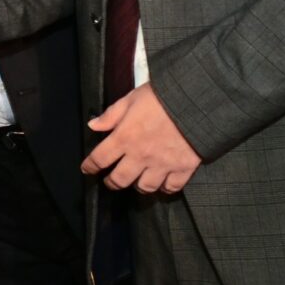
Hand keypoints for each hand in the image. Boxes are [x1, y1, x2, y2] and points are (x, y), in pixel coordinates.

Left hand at [82, 83, 201, 193]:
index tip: (87, 169)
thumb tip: (93, 125)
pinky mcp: (183, 168)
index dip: (90, 166)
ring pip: (144, 187)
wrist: (197, 102)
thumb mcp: (131, 99)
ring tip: (136, 181)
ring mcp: (162, 164)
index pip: (100, 159)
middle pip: (120, 180)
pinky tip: (162, 183)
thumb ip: (111, 115)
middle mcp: (141, 155)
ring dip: (137, 186)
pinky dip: (164, 188)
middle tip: (110, 181)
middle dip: (111, 183)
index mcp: (125, 137)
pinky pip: (171, 187)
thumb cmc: (162, 96)